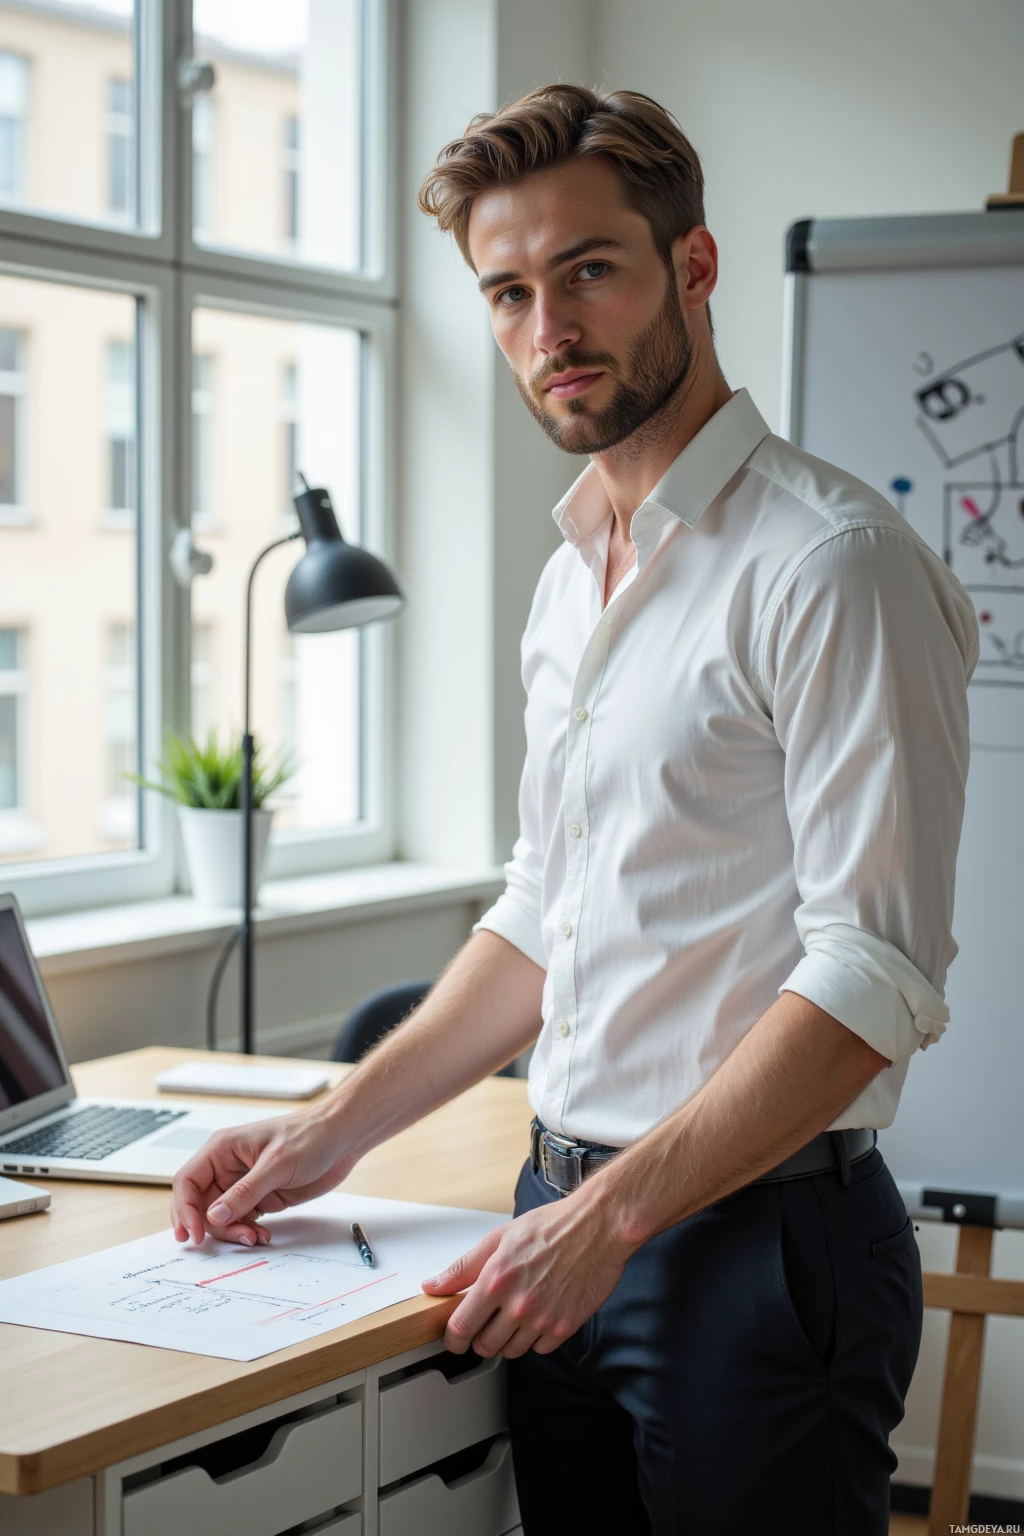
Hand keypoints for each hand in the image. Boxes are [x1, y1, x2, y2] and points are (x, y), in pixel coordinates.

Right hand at [170, 1107, 351, 1246]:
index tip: (194, 1234)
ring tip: (256, 1237)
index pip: (187, 1182)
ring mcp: (243, 1184)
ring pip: (220, 1217)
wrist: (342, 1138)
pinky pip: (241, 1221)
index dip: (184, 1210)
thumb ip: (244, 1192)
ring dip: (233, 1232)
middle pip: (201, 1205)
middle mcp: (227, 1167)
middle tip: (238, 1237)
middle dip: (213, 1226)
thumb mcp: (277, 1164)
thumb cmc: (310, 1136)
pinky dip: (247, 1232)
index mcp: (222, 1149)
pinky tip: (263, 1235)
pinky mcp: (259, 1197)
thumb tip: (214, 1216)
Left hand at [422, 1187, 633, 1357]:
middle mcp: (518, 1304)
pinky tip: (540, 1314)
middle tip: (489, 1320)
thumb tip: (433, 1285)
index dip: (453, 1339)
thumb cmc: (552, 1226)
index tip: (455, 1338)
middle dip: (481, 1337)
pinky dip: (536, 1338)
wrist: (598, 1226)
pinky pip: (539, 1349)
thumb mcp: (500, 1237)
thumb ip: (463, 1266)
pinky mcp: (565, 1328)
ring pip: (511, 1351)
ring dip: (509, 1338)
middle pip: (484, 1346)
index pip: (460, 1328)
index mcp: (496, 1279)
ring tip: (518, 1312)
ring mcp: (542, 1319)